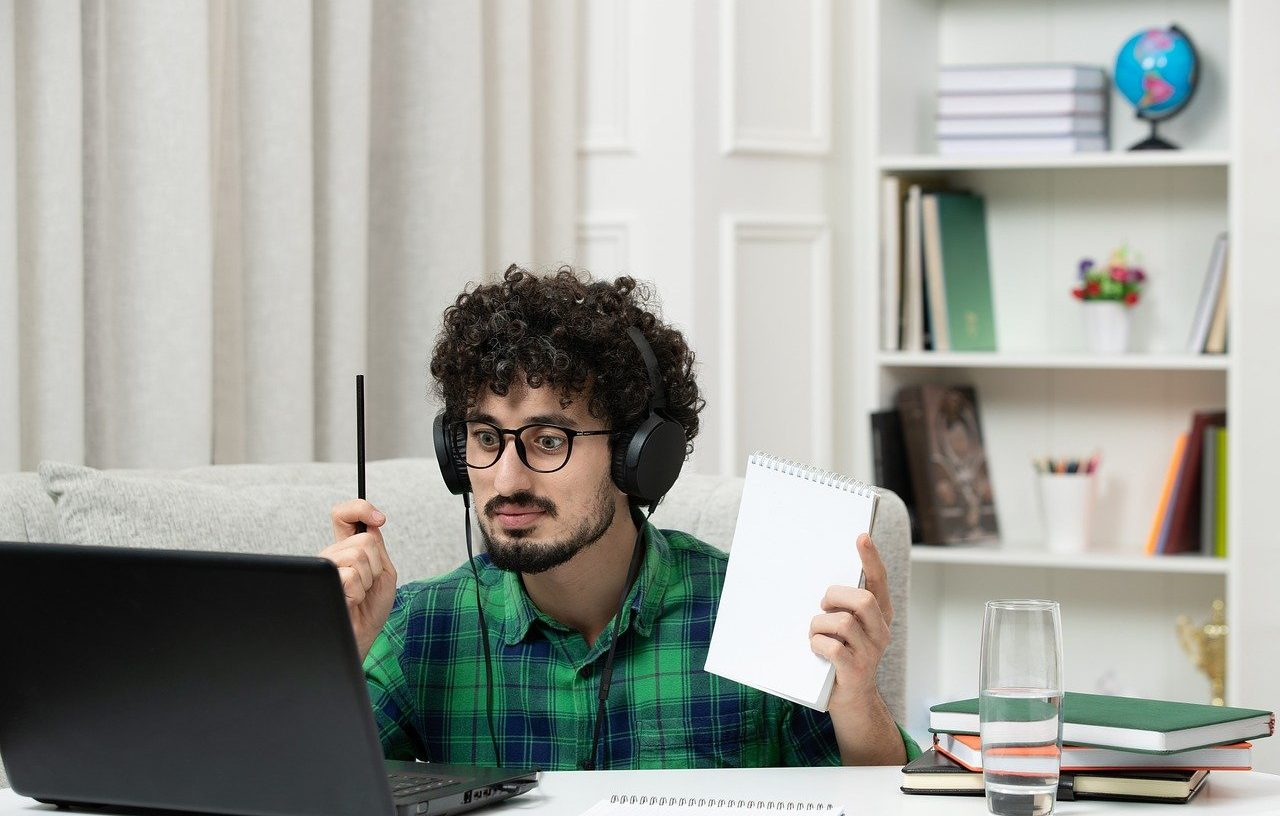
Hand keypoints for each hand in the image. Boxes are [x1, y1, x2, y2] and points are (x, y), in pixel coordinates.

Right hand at [320, 499, 397, 661]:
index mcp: (346, 548)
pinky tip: (352, 601)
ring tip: (360, 593)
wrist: (361, 636)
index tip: (379, 519)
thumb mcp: (383, 571)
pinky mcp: (323, 582)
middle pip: (364, 539)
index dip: (360, 508)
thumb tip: (372, 523)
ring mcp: (325, 567)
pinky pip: (351, 575)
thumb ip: (377, 547)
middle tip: (369, 583)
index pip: (343, 515)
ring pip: (359, 555)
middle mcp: (332, 554)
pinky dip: (360, 591)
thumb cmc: (370, 608)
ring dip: (368, 579)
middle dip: (376, 564)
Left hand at [809, 532, 892, 709]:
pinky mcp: (855, 671)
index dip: (871, 559)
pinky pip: (833, 647)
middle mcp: (881, 632)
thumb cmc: (842, 655)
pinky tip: (815, 649)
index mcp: (880, 616)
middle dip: (835, 596)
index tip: (861, 537)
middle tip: (822, 606)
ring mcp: (870, 652)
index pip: (878, 581)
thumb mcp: (847, 628)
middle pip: (862, 600)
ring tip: (815, 634)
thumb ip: (843, 606)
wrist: (850, 700)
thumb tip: (821, 584)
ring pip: (842, 623)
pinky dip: (818, 644)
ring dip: (820, 625)